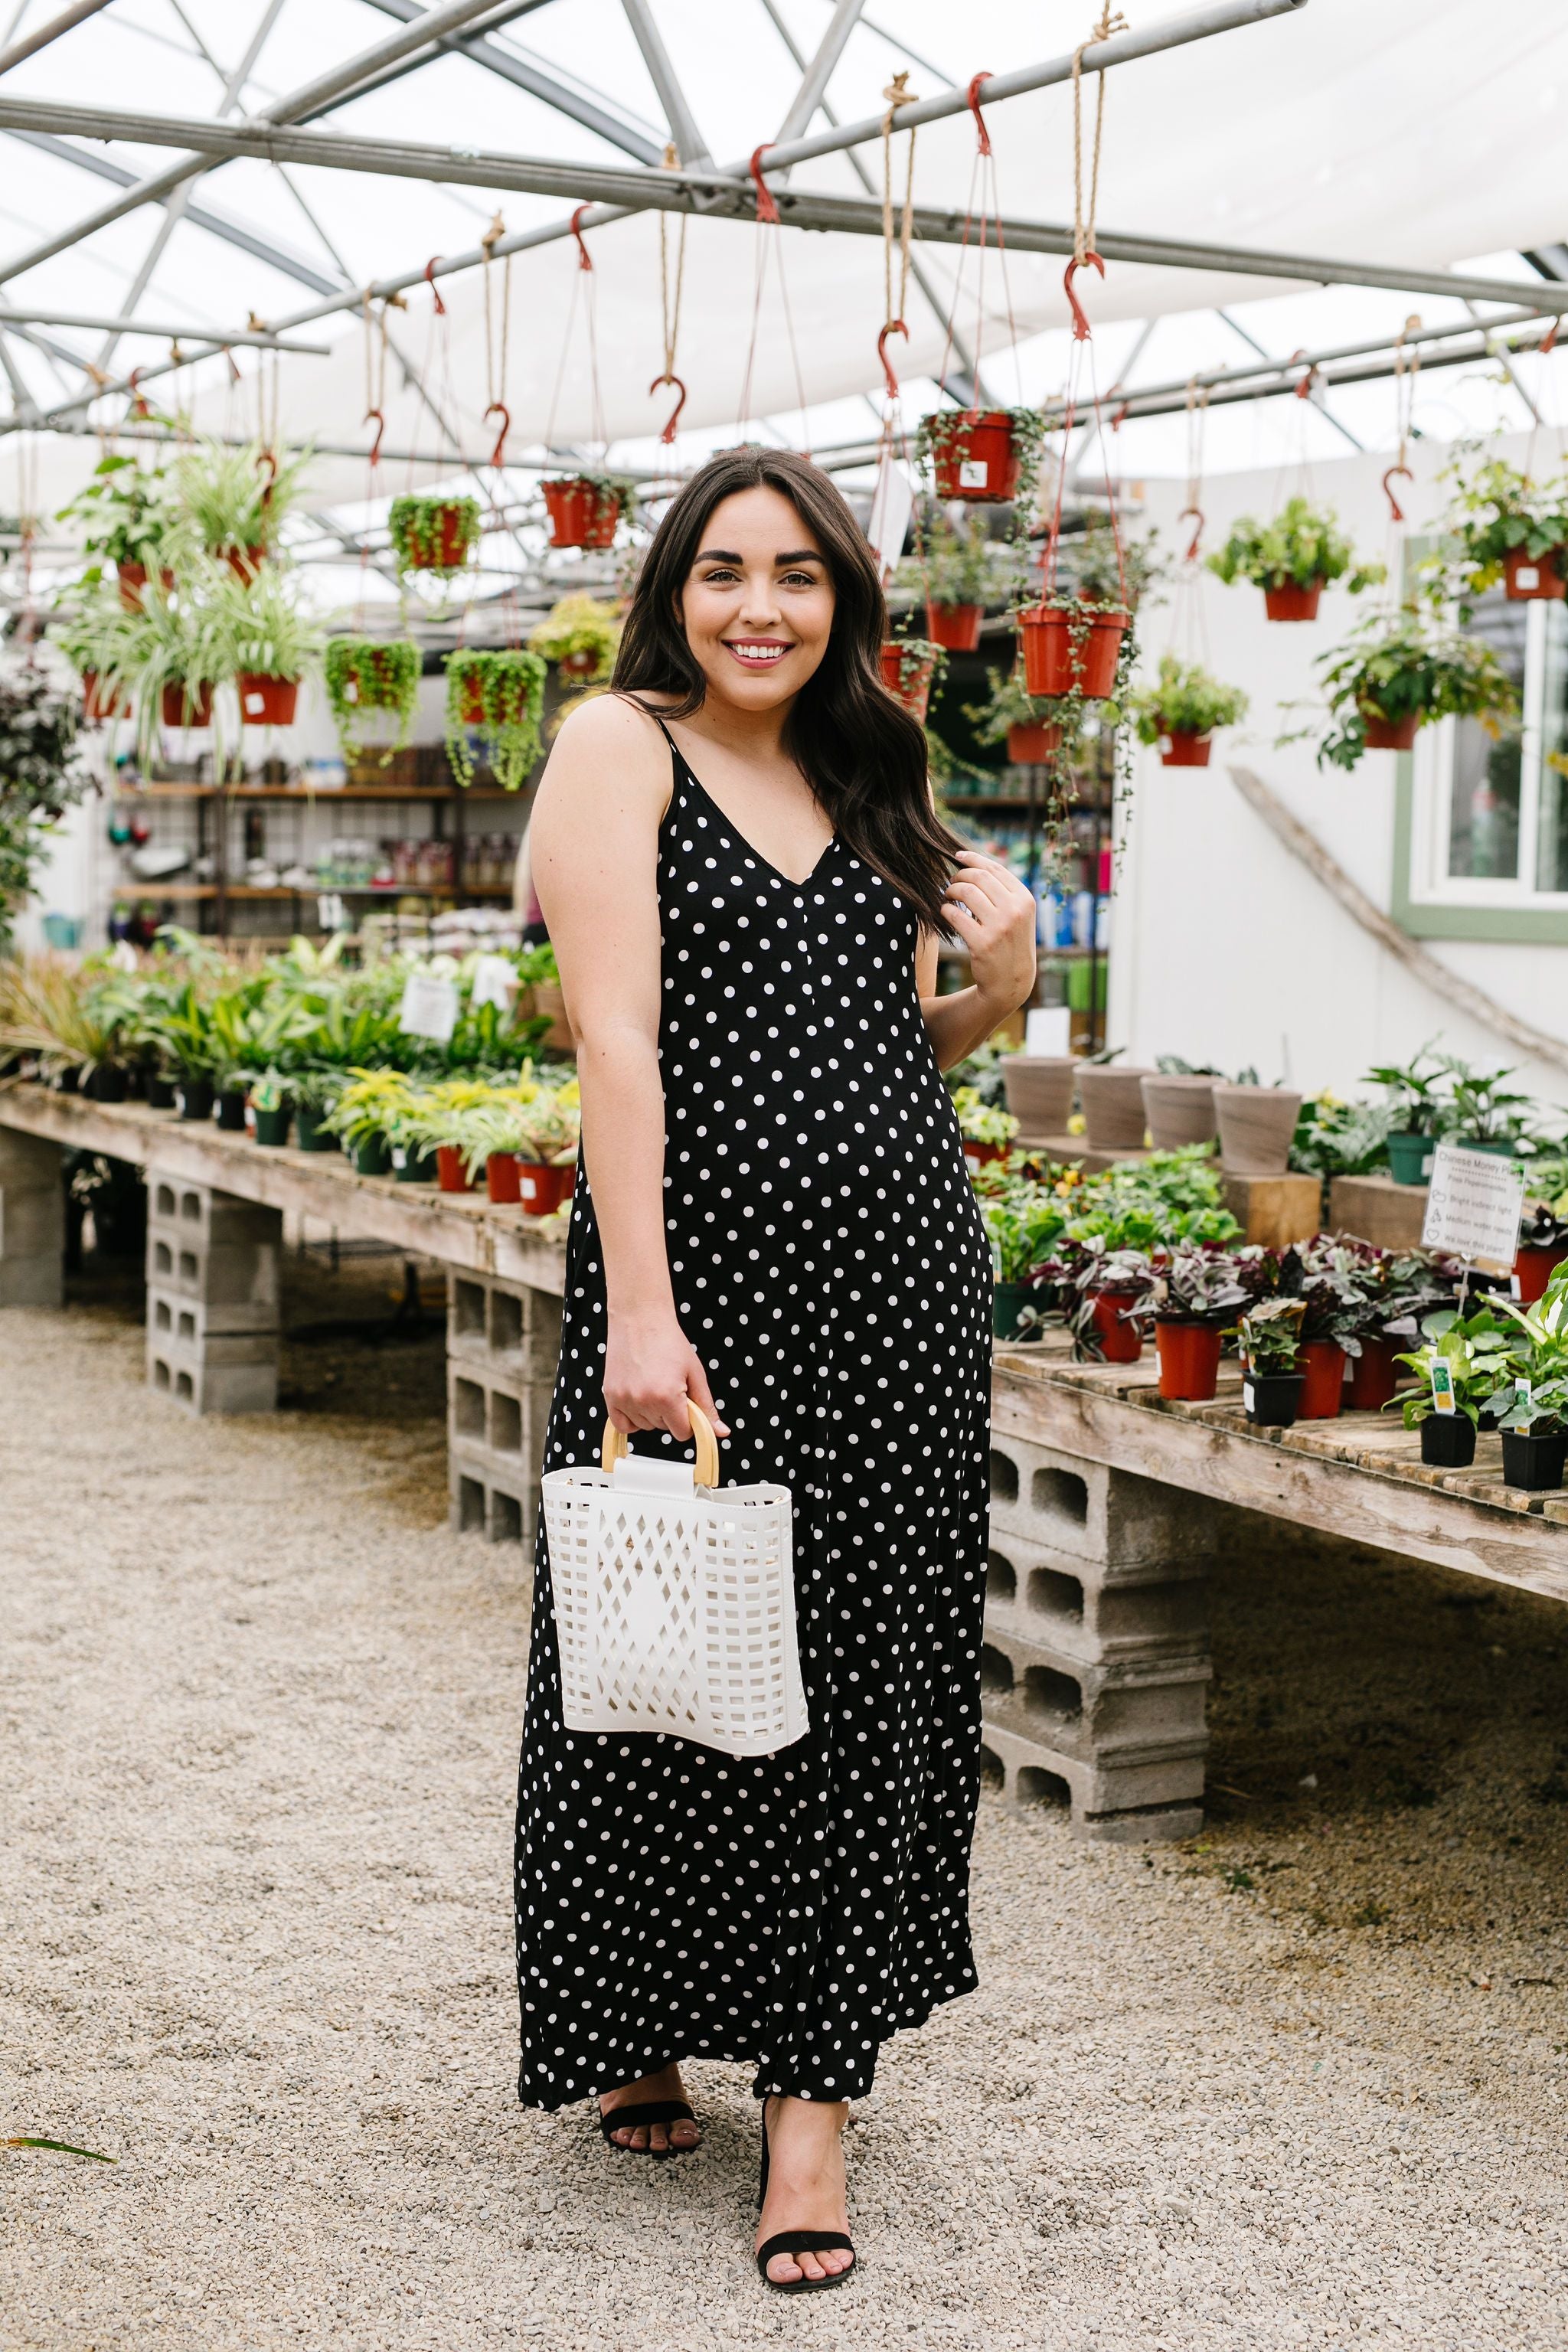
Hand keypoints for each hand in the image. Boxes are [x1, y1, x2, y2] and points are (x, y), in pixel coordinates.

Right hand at [603, 1307, 729, 1442]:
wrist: (640, 1319)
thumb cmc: (668, 1341)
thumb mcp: (695, 1373)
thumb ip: (707, 1406)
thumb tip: (721, 1431)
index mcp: (668, 1397)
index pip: (682, 1433)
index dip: (688, 1422)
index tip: (687, 1406)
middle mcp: (643, 1401)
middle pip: (663, 1429)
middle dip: (670, 1414)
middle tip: (670, 1388)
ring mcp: (624, 1399)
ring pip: (645, 1427)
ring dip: (651, 1415)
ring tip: (653, 1387)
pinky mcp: (610, 1396)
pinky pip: (622, 1425)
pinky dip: (631, 1419)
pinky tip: (639, 1401)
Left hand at [942, 850, 1036, 1012]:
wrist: (1011, 982)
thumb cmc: (1010, 943)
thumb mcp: (1018, 915)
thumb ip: (1004, 891)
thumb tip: (976, 864)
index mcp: (1025, 899)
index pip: (995, 868)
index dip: (973, 858)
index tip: (958, 856)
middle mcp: (1015, 910)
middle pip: (978, 877)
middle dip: (959, 875)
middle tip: (951, 882)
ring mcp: (999, 927)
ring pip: (966, 892)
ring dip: (950, 890)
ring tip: (947, 896)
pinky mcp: (982, 943)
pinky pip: (955, 915)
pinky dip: (945, 909)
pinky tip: (945, 912)